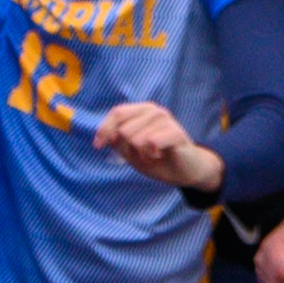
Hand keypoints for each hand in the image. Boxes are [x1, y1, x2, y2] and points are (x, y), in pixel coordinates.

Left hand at [90, 99, 223, 195]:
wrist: (186, 171)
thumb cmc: (157, 159)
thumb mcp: (131, 152)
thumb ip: (118, 141)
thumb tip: (108, 136)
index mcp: (142, 110)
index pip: (117, 113)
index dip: (104, 130)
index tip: (97, 146)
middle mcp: (154, 111)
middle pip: (123, 131)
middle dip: (127, 150)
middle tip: (142, 155)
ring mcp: (166, 120)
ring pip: (135, 139)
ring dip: (141, 155)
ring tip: (152, 156)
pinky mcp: (176, 133)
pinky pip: (150, 143)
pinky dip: (151, 155)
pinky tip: (159, 155)